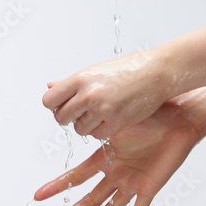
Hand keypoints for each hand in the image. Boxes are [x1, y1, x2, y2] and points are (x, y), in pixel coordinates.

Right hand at [34, 97, 203, 205]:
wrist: (180, 118)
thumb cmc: (150, 114)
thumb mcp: (114, 112)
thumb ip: (87, 108)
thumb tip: (57, 89)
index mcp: (105, 156)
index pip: (76, 176)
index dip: (58, 186)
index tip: (39, 195)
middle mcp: (116, 172)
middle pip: (90, 197)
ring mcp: (132, 182)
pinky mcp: (149, 188)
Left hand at [42, 50, 170, 138]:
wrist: (156, 73)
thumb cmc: (127, 69)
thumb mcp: (95, 71)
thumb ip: (71, 84)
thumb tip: (49, 87)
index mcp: (80, 79)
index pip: (49, 101)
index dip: (55, 105)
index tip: (64, 104)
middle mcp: (88, 94)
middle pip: (61, 118)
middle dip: (69, 117)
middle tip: (82, 111)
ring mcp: (102, 110)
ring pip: (79, 129)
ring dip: (86, 124)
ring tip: (100, 112)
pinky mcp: (116, 123)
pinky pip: (96, 136)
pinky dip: (101, 130)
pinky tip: (110, 118)